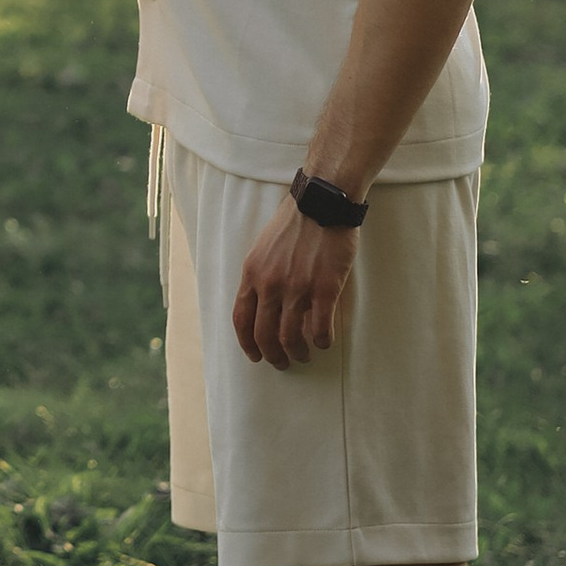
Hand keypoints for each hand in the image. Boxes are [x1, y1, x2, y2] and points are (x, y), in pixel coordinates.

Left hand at [231, 196, 357, 368]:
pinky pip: (320, 329)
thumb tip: (263, 306)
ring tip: (304, 355)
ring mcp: (297, 288)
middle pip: (264, 335)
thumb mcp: (263, 249)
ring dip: (298, 353)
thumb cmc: (295, 223)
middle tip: (282, 362)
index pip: (241, 320)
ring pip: (291, 338)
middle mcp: (270, 284)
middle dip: (273, 355)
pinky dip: (322, 341)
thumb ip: (261, 277)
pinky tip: (324, 341)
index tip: (255, 355)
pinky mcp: (325, 289)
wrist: (323, 203)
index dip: (247, 344)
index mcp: (252, 274)